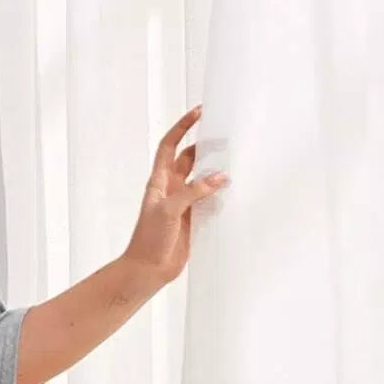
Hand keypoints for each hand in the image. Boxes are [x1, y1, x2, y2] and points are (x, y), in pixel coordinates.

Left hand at [122, 103, 228, 287]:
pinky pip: (210, 200)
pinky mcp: (193, 219)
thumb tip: (220, 177)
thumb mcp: (169, 210)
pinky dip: (221, 194)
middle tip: (226, 137)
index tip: (199, 113)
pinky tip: (235, 189)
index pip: (170, 146)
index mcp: (159, 182)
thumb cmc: (149, 240)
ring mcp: (183, 204)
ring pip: (203, 179)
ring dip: (216, 170)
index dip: (183, 128)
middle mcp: (171, 189)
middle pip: (190, 159)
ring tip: (235, 159)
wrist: (147, 270)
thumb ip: (194, 191)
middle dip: (206, 146)